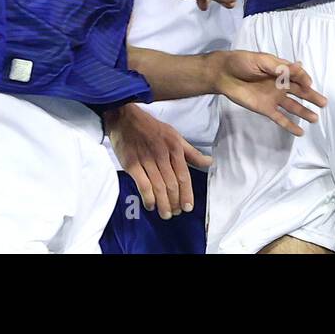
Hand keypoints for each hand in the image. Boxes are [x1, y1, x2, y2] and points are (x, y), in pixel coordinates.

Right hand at [105, 103, 211, 218]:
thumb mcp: (175, 136)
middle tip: (176, 213)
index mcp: (174, 147)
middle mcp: (162, 154)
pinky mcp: (131, 164)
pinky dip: (148, 198)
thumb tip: (209, 162)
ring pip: (158, 186)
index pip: (183, 175)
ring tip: (166, 214)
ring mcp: (146, 159)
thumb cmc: (152, 128)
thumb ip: (191, 152)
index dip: (187, 193)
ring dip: (163, 204)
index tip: (188, 207)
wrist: (125, 118)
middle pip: (171, 184)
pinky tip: (151, 206)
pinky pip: (142, 184)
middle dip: (175, 202)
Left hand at [210, 51, 326, 135]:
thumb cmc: (243, 62)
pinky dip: (290, 125)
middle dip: (312, 97)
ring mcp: (273, 98)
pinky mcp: (265, 109)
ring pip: (293, 106)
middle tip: (324, 103)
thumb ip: (281, 67)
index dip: (305, 80)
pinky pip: (280, 118)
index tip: (309, 85)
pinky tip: (300, 132)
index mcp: (280, 70)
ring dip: (304, 112)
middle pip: (300, 92)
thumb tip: (301, 68)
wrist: (223, 74)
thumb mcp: (263, 60)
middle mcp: (280, 85)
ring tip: (315, 119)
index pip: (298, 75)